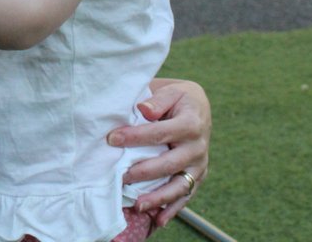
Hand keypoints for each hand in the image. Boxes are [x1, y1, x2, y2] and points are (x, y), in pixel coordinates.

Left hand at [108, 79, 209, 225]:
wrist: (199, 107)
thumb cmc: (179, 98)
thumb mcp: (172, 91)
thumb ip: (158, 100)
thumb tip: (143, 109)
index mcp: (191, 123)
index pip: (159, 132)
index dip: (135, 137)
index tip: (112, 139)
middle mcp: (198, 147)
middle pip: (169, 163)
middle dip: (143, 171)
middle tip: (120, 176)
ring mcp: (199, 164)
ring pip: (179, 185)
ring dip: (158, 197)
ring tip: (138, 205)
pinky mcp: (198, 176)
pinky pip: (186, 195)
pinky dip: (173, 209)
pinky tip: (158, 220)